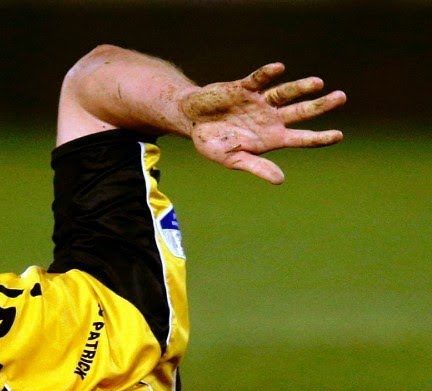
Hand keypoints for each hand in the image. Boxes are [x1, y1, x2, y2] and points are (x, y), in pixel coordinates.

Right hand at [181, 63, 345, 183]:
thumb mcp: (232, 159)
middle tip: (340, 97)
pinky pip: (259, 80)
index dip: (320, 137)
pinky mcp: (244, 88)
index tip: (339, 135)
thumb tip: (280, 180)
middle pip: (301, 111)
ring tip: (318, 83)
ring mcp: (259, 102)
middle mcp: (271, 118)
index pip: (301, 137)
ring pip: (285, 93)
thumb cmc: (213, 142)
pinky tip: (279, 68)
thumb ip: (256, 167)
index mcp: (271, 138)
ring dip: (300, 88)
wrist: (192, 121)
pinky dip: (268, 74)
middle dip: (320, 105)